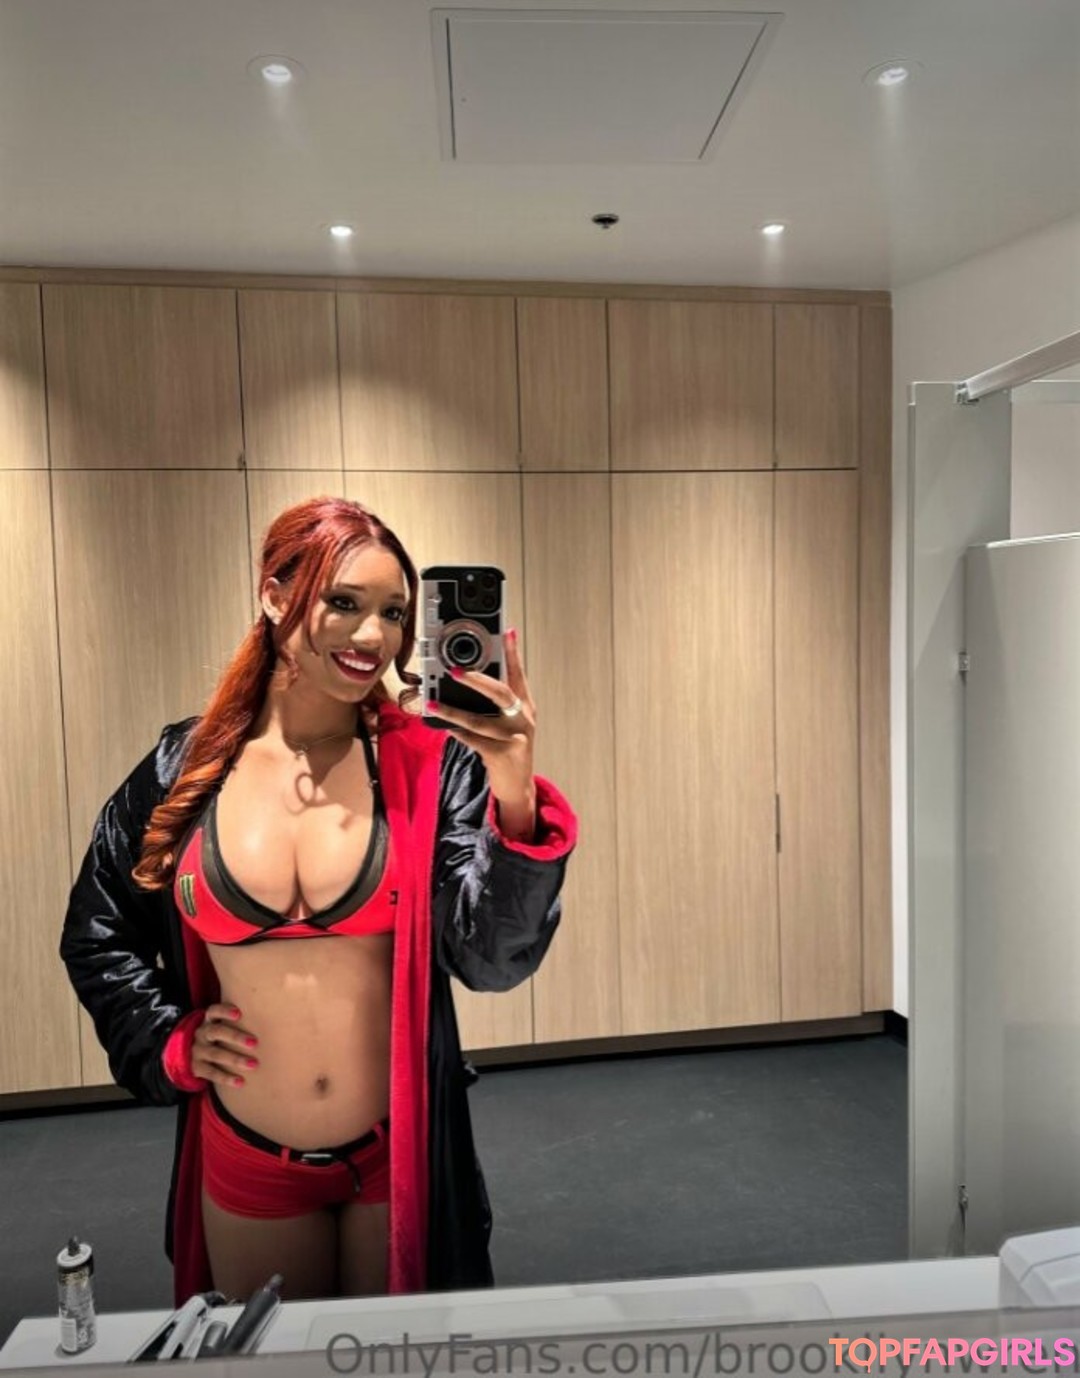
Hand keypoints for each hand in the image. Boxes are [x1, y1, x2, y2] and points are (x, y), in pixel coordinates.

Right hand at [191, 1004, 258, 1087]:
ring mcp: (197, 1051)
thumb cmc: (220, 1037)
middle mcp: (202, 1034)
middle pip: (216, 1032)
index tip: (239, 1013)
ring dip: (235, 1059)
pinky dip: (226, 1078)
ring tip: (254, 1064)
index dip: (225, 1011)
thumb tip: (273, 1018)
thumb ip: (241, 1021)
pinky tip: (240, 1081)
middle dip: (235, 1037)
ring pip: (215, 1054)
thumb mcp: (223, 1026)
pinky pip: (211, 1073)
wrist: (195, 1055)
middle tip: (255, 1043)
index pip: (213, 1011)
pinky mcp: (196, 1067)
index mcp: (209, 1021)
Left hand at [428, 629, 535, 812]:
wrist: (517, 784)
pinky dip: (457, 732)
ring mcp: (515, 738)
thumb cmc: (508, 747)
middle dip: (476, 679)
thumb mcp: (508, 721)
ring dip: (453, 711)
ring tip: (433, 703)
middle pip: (501, 693)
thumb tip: (470, 675)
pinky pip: (474, 741)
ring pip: (480, 720)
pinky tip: (443, 727)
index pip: (518, 674)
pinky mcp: (502, 755)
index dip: (512, 652)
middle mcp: (523, 719)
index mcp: (525, 705)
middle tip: (454, 670)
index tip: (506, 631)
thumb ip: (496, 701)